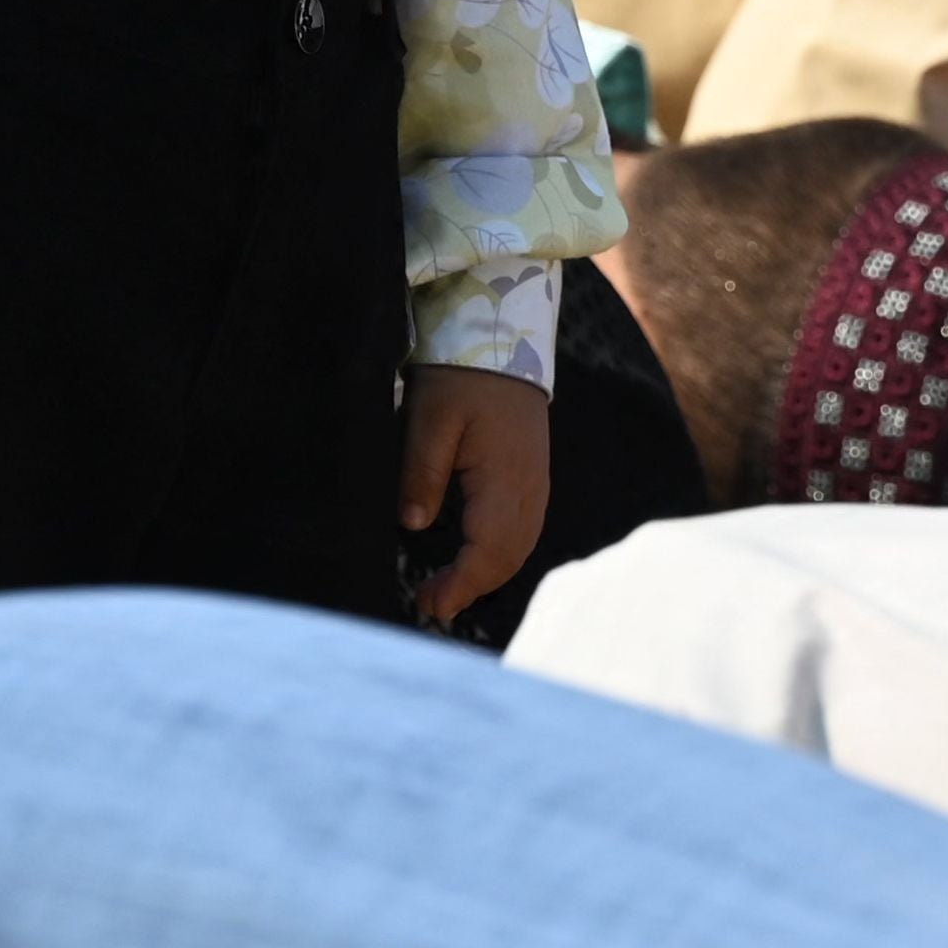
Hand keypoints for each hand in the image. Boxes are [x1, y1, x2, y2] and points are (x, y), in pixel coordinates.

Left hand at [400, 366, 551, 631]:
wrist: (504, 341)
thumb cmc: (462, 377)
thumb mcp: (430, 418)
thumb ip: (421, 472)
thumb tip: (411, 525)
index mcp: (505, 479)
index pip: (488, 549)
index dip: (461, 583)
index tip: (431, 605)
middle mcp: (530, 489)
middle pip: (507, 557)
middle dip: (471, 587)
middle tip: (430, 606)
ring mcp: (537, 485)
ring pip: (519, 548)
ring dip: (486, 575)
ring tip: (447, 592)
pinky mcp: (533, 478)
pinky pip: (523, 531)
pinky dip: (500, 556)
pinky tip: (476, 562)